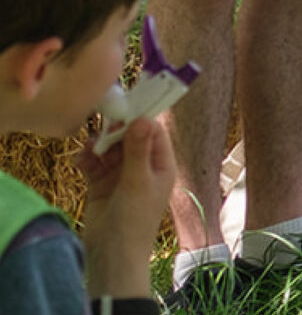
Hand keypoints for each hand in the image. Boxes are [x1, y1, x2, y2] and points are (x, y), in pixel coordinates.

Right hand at [74, 112, 174, 297]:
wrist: (113, 254)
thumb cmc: (135, 219)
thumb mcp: (138, 182)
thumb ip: (137, 151)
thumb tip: (142, 119)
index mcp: (161, 165)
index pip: (154, 132)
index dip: (141, 118)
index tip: (124, 107)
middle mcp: (143, 167)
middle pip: (129, 137)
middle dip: (115, 131)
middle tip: (102, 125)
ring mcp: (121, 175)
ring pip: (109, 149)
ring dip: (98, 145)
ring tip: (88, 148)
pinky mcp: (101, 184)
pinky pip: (94, 163)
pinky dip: (87, 159)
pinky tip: (80, 160)